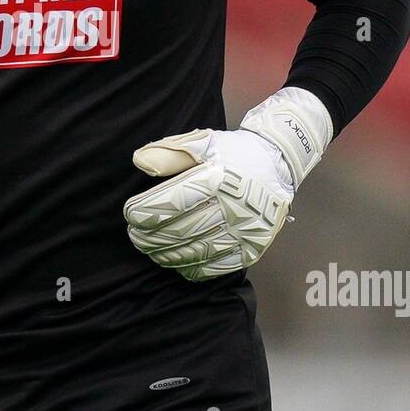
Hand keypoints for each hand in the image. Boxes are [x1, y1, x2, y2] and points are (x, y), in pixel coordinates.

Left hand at [122, 88, 331, 279]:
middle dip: (150, 236)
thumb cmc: (234, 153)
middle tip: (134, 235)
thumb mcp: (203, 143)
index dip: (146, 211)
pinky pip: (219, 266)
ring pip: (197, 251)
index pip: (173, 201)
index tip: (130, 213)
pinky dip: (193, 268)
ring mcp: (246, 230)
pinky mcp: (254, 246)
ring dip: (167, 254)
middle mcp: (234, 206)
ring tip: (150, 249)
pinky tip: (177, 262)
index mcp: (219, 178)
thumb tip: (139, 161)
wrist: (279, 163)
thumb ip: (170, 152)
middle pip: (182, 230)